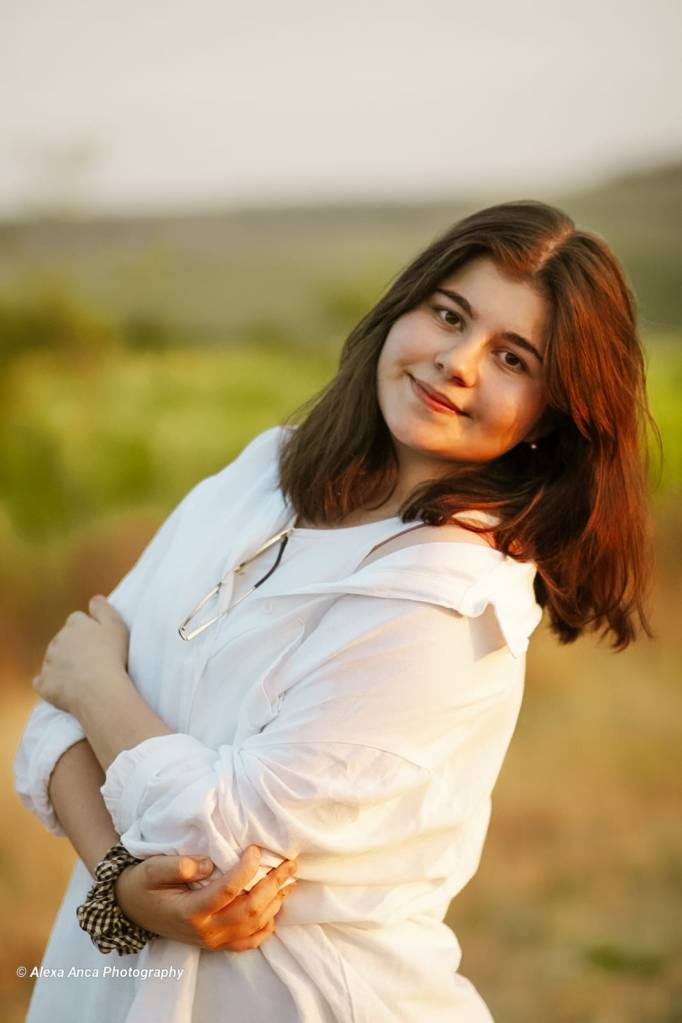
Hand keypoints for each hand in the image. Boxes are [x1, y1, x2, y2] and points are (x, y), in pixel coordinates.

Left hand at [33, 595, 129, 714]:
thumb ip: (103, 608)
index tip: (99, 640)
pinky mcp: (44, 683)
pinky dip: (51, 684)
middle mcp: (57, 640)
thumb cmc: (112, 655)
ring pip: (52, 660)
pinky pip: (43, 682)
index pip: (77, 620)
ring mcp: (48, 662)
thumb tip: (95, 598)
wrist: (99, 687)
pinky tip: (63, 688)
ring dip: (62, 665)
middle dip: (74, 647)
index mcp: (74, 624)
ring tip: (83, 676)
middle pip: (63, 639)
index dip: (88, 629)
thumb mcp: (116, 624)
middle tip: (93, 660)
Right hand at [115, 846, 297, 951]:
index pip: (227, 891)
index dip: (246, 869)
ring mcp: (212, 940)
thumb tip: (208, 863)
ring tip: (290, 880)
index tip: (256, 849)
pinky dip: (266, 927)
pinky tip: (276, 909)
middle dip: (273, 885)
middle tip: (290, 864)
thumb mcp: (153, 869)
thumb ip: (178, 866)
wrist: (131, 909)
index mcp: (190, 910)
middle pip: (248, 910)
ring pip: (253, 926)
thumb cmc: (143, 884)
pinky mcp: (215, 943)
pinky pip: (247, 942)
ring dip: (275, 903)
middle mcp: (205, 930)